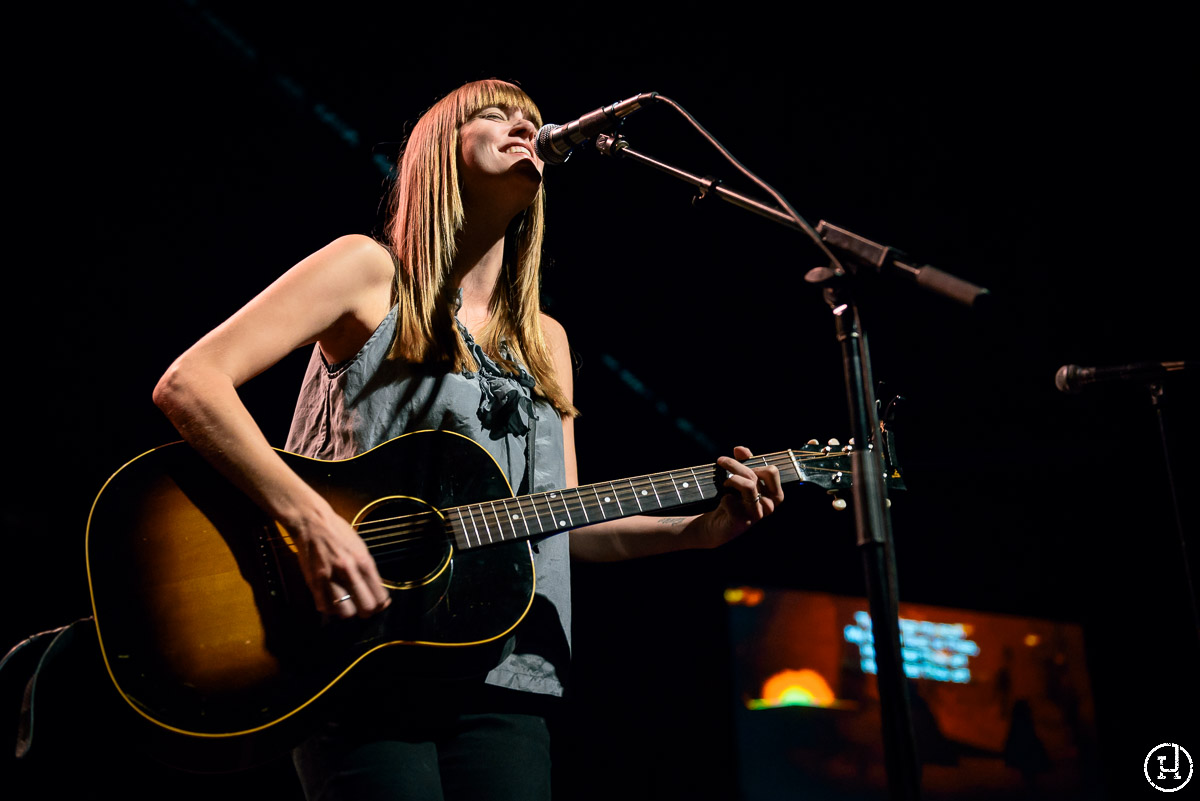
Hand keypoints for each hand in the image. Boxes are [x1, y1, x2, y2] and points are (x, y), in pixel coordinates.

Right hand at [289, 505, 391, 619]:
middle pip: (366, 608)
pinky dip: (330, 608)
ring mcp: (330, 578)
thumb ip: (369, 571)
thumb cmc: (339, 533)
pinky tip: (332, 600)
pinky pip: (324, 607)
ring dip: (348, 611)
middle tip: (363, 606)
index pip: (379, 596)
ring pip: (345, 612)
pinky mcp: (313, 582)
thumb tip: (378, 592)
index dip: (381, 604)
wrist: (313, 522)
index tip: (378, 603)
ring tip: (347, 604)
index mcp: (363, 561)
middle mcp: (348, 571)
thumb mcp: (361, 548)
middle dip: (367, 611)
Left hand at [692, 446, 784, 547]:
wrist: (715, 525)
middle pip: (755, 475)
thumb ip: (743, 462)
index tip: (739, 459)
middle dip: (735, 465)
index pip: (772, 471)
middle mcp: (769, 506)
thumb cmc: (731, 499)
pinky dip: (724, 497)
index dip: (754, 462)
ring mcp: (756, 515)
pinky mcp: (742, 523)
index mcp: (774, 495)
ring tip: (723, 483)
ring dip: (731, 479)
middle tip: (721, 461)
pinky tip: (723, 501)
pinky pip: (732, 501)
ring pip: (748, 486)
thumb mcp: (739, 478)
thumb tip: (740, 449)